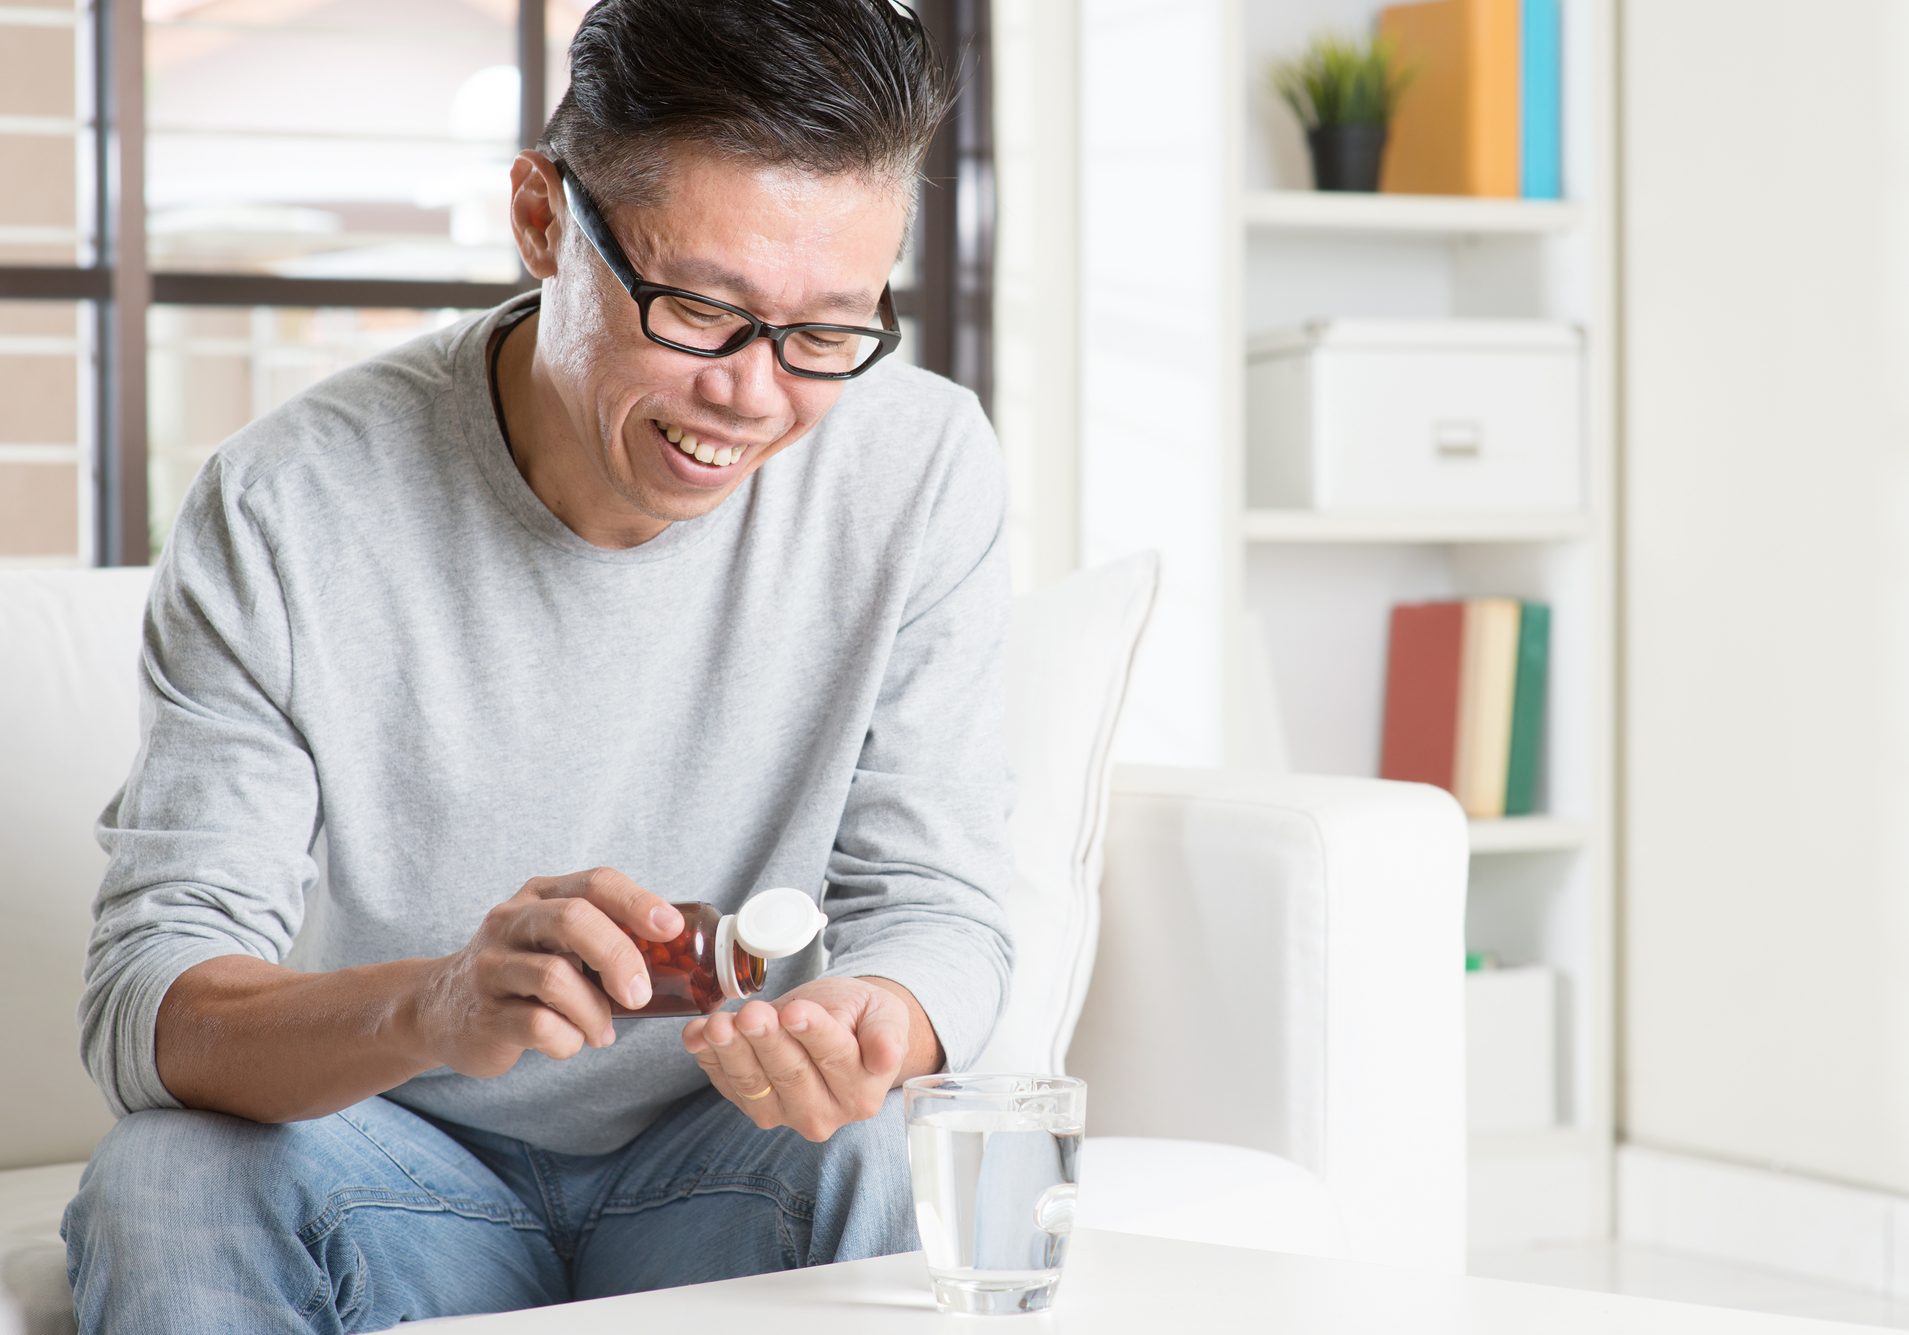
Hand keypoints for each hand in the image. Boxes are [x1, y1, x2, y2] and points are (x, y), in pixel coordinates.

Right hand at [409, 867, 683, 1077]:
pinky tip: (570, 1043)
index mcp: (541, 895)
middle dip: (620, 957)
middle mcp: (512, 921)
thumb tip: (679, 956)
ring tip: (603, 1032)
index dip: (638, 902)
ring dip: (595, 1012)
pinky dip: (568, 1040)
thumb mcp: (555, 940)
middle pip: (575, 921)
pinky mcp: (483, 1013)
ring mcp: (492, 966)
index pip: (596, 882)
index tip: (671, 930)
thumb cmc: (521, 972)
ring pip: (556, 977)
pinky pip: (538, 1024)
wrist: (439, 1010)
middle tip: (641, 995)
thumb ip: (603, 936)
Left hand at [682, 975, 933, 1140]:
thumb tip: (888, 1055)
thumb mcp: (884, 1016)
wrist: (840, 1029)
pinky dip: (708, 1058)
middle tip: (752, 1013)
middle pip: (791, 1075)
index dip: (813, 1034)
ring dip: (731, 1052)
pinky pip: (727, 1084)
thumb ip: (887, 1035)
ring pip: (754, 1084)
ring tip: (719, 1023)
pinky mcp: (754, 1105)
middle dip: (767, 1042)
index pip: (835, 1059)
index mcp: (862, 1091)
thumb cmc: (861, 1018)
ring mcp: (784, 1114)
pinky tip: (698, 1034)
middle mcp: (825, 1113)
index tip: (793, 1010)